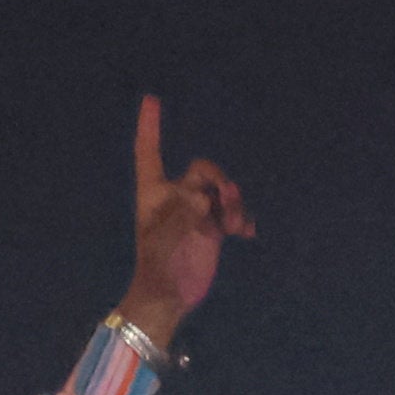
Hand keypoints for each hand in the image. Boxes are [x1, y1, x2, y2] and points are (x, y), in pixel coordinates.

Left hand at [120, 96, 250, 340]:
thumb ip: (183, 214)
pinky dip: (242, 219)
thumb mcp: (165, 239)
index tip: (151, 99)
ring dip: (234, 203)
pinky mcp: (213, 227)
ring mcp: (196, 211)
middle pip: (202, 169)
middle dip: (218, 179)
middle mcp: (175, 196)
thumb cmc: (159, 266)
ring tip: (236, 226)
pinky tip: (245, 234)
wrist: (171, 295)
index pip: (149, 151)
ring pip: (222, 191)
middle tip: (227, 200)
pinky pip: (233, 212)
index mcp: (153, 192)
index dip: (150, 126)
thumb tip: (202, 196)